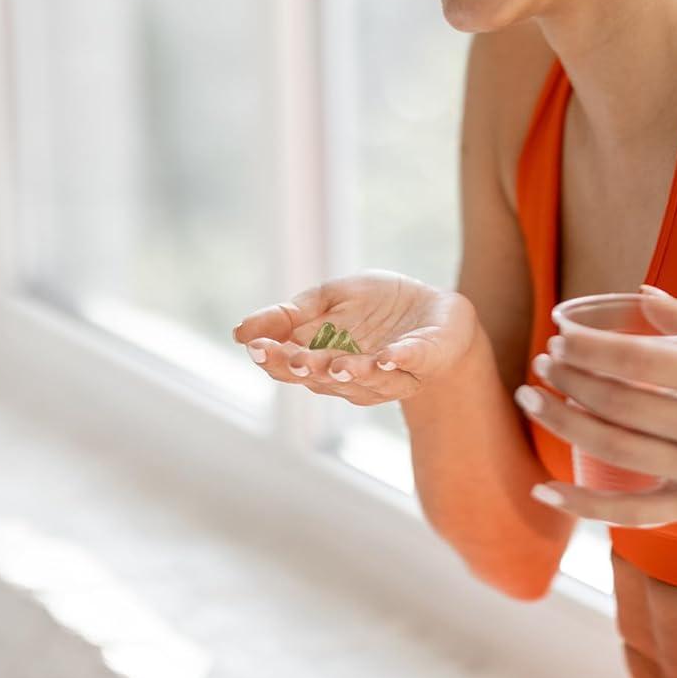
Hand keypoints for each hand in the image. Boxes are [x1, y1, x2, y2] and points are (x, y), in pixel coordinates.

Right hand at [232, 269, 477, 405]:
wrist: (436, 308)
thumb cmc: (378, 306)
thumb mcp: (329, 298)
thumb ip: (289, 315)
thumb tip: (240, 331)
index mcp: (323, 357)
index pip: (290, 364)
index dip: (274, 358)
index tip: (255, 346)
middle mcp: (352, 374)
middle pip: (323, 377)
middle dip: (308, 368)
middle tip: (293, 359)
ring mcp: (388, 373)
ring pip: (365, 379)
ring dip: (350, 372)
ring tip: (336, 364)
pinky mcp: (424, 360)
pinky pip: (411, 363)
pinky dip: (399, 361)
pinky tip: (387, 358)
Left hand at [518, 285, 676, 528]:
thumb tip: (639, 296)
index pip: (638, 359)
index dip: (589, 348)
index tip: (561, 337)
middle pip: (618, 403)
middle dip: (569, 380)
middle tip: (541, 363)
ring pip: (614, 450)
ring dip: (564, 422)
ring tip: (533, 399)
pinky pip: (630, 513)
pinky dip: (582, 506)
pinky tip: (542, 490)